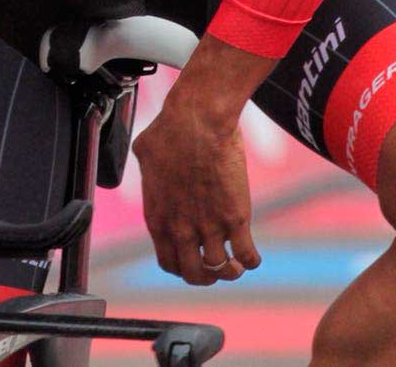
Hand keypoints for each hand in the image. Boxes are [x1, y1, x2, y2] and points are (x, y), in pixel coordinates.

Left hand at [133, 100, 259, 285]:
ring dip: (230, 271)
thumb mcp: (144, 153)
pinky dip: (251, 260)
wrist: (198, 119)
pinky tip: (251, 255)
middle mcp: (181, 229)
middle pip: (193, 274)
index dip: (182, 266)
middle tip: (215, 268)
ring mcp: (209, 226)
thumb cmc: (170, 128)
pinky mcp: (235, 218)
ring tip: (236, 264)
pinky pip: (247, 255)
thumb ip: (148, 171)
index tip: (192, 259)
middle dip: (205, 276)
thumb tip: (149, 165)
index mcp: (157, 217)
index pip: (167, 262)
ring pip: (220, 270)